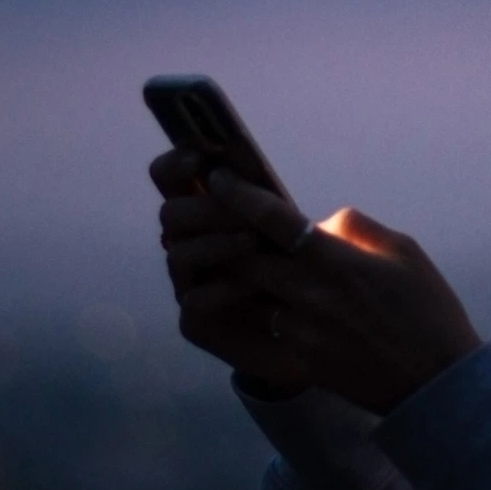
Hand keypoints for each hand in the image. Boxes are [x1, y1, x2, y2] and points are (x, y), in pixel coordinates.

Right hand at [150, 149, 309, 394]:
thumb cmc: (307, 268)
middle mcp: (188, 245)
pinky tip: (252, 286)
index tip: (201, 158)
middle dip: (207, 209)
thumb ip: (269, 199)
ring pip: (177, 255)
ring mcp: (188, 284)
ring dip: (216, 243)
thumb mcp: (295, 224)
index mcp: (204, 212)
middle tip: (245, 214)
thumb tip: (248, 168)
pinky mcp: (196, 322)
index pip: (168, 178)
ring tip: (254, 242)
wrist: (321, 331)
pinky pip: (194, 302)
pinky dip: (221, 290)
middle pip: (171, 214)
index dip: (176, 164)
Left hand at [205, 167, 481, 414]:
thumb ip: (357, 228)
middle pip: (244, 260)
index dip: (240, 196)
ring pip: (251, 298)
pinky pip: (271, 329)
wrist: (438, 384)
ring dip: (248, 281)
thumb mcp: (406, 252)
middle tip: (225, 228)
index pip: (273, 220)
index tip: (220, 179)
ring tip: (254, 269)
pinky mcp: (302, 361)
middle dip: (228, 241)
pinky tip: (285, 309)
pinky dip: (271, 314)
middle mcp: (311, 295)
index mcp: (338, 261)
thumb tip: (321, 222)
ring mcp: (302, 332)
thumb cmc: (429, 310)